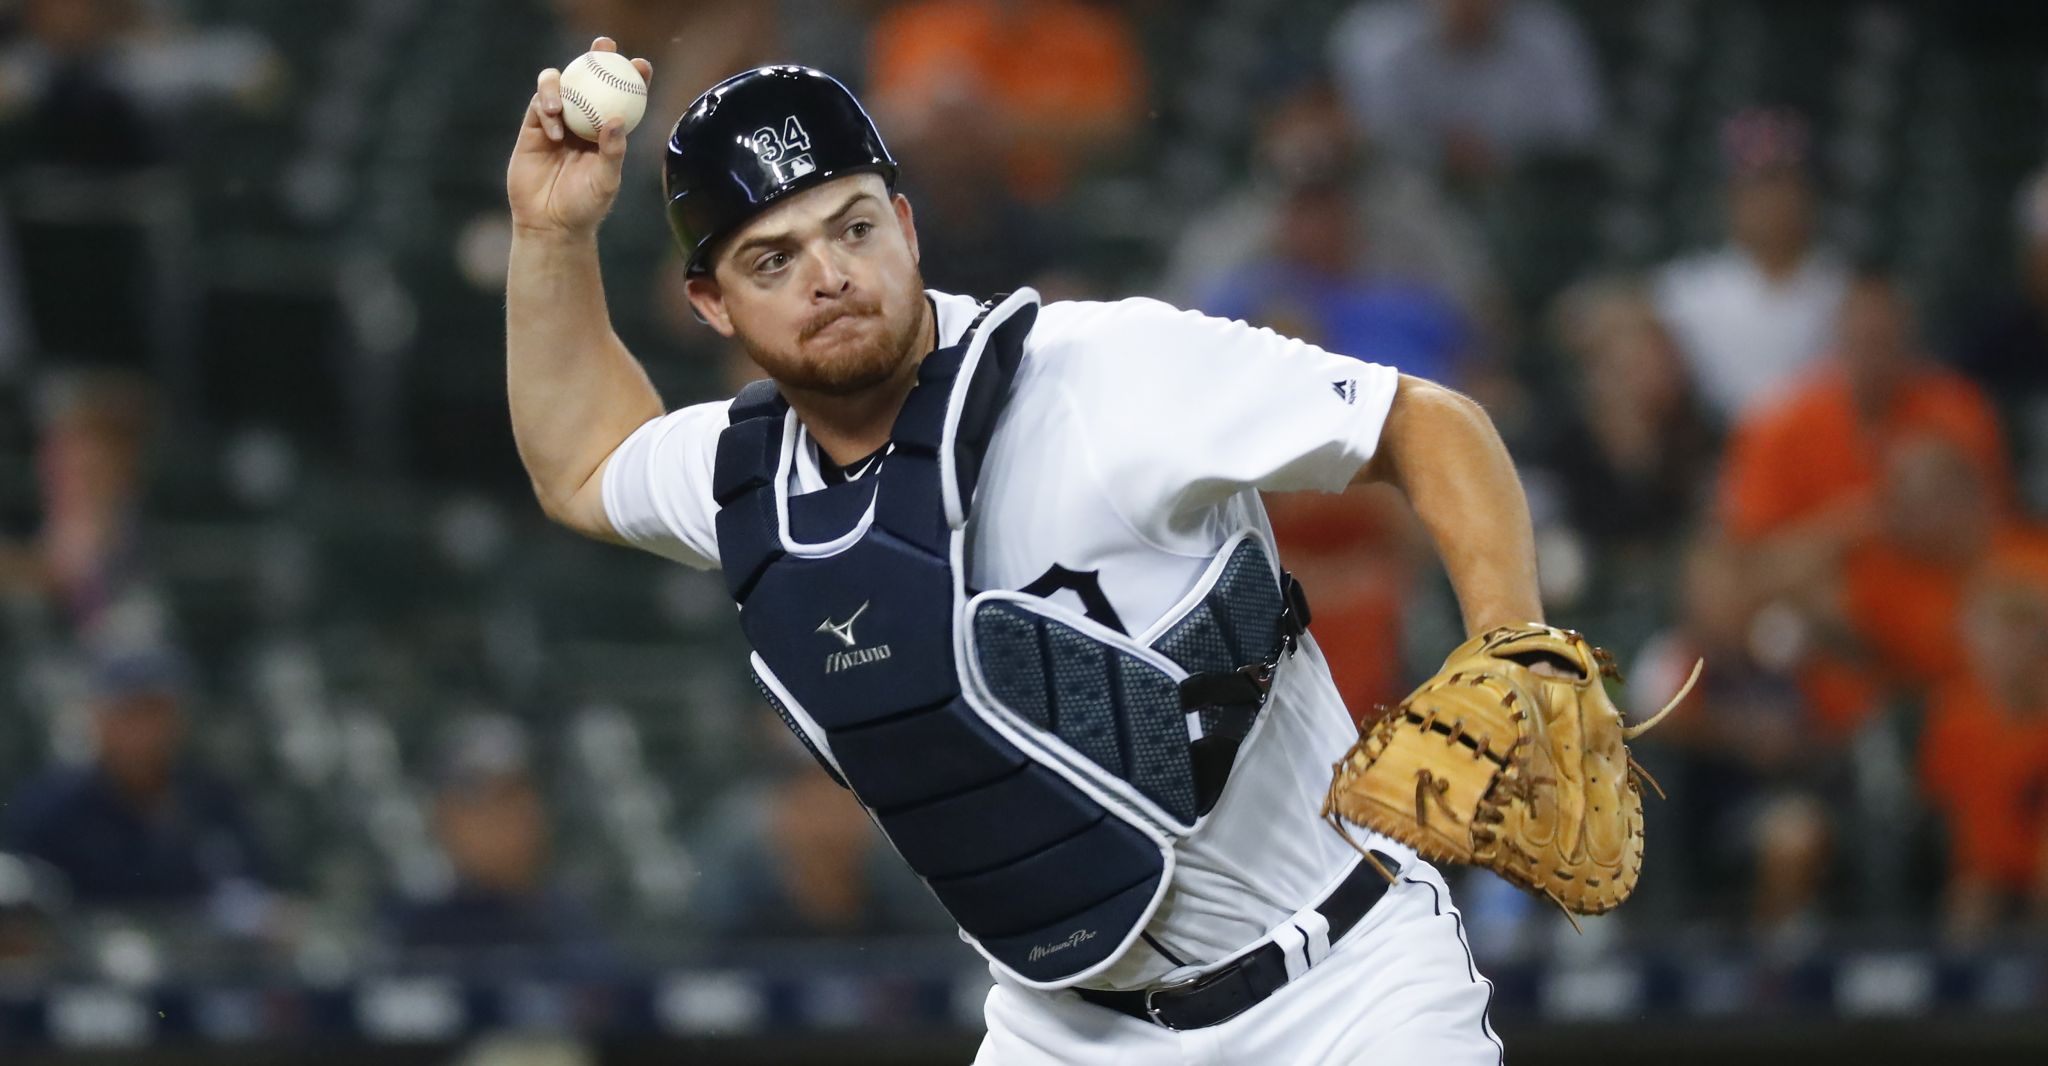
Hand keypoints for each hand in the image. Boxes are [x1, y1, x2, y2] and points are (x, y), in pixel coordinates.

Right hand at [507, 37, 653, 236]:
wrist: (549, 223)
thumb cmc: (585, 206)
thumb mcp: (605, 182)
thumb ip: (613, 151)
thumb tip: (616, 118)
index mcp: (607, 130)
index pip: (622, 96)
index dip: (632, 77)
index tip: (641, 66)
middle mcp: (583, 120)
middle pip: (590, 79)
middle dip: (597, 56)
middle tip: (603, 46)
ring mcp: (557, 121)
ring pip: (558, 85)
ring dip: (560, 85)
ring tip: (561, 105)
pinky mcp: (533, 128)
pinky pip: (538, 105)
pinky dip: (545, 108)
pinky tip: (553, 124)